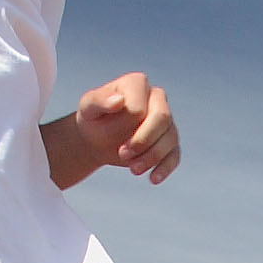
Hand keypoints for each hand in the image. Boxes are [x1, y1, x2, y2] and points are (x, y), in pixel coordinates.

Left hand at [60, 71, 178, 184]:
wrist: (96, 137)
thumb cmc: (93, 118)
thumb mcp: (88, 107)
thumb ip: (99, 100)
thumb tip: (118, 100)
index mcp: (137, 83)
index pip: (140, 106)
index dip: (127, 124)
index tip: (109, 135)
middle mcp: (156, 98)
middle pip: (162, 118)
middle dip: (144, 141)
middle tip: (122, 155)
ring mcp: (166, 120)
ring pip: (171, 138)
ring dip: (152, 156)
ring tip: (132, 170)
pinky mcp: (168, 141)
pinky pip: (175, 154)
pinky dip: (165, 167)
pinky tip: (152, 179)